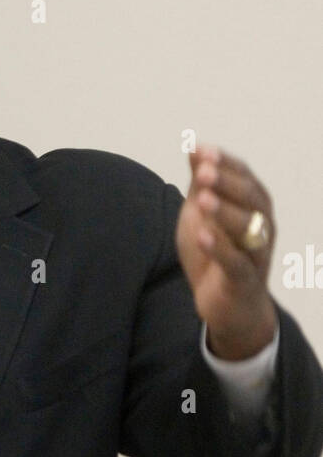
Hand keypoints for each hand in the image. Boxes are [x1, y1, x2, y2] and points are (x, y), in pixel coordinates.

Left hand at [177, 145, 276, 359]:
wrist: (227, 307)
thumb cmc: (216, 255)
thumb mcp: (202, 216)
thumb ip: (201, 185)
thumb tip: (194, 148)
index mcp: (253, 205)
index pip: (244, 177)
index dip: (224, 163)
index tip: (201, 151)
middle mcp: (262, 225)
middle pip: (250, 199)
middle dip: (226, 183)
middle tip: (203, 171)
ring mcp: (256, 254)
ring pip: (248, 229)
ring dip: (225, 212)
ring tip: (203, 199)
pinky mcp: (245, 281)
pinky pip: (236, 263)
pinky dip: (220, 249)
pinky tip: (203, 236)